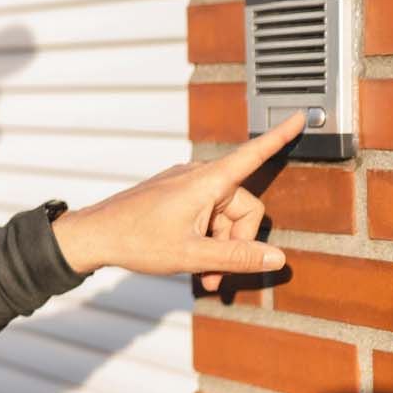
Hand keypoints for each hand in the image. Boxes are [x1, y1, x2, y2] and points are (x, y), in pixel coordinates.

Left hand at [48, 110, 304, 291]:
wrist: (93, 236)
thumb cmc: (135, 240)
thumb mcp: (191, 255)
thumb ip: (236, 257)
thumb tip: (276, 258)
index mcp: (207, 182)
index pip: (252, 154)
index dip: (279, 137)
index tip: (300, 116)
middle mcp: (198, 177)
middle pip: (242, 209)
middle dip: (236, 243)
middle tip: (218, 276)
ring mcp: (185, 185)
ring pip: (223, 217)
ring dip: (220, 247)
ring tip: (202, 276)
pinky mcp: (175, 195)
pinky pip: (205, 215)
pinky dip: (205, 239)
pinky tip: (192, 261)